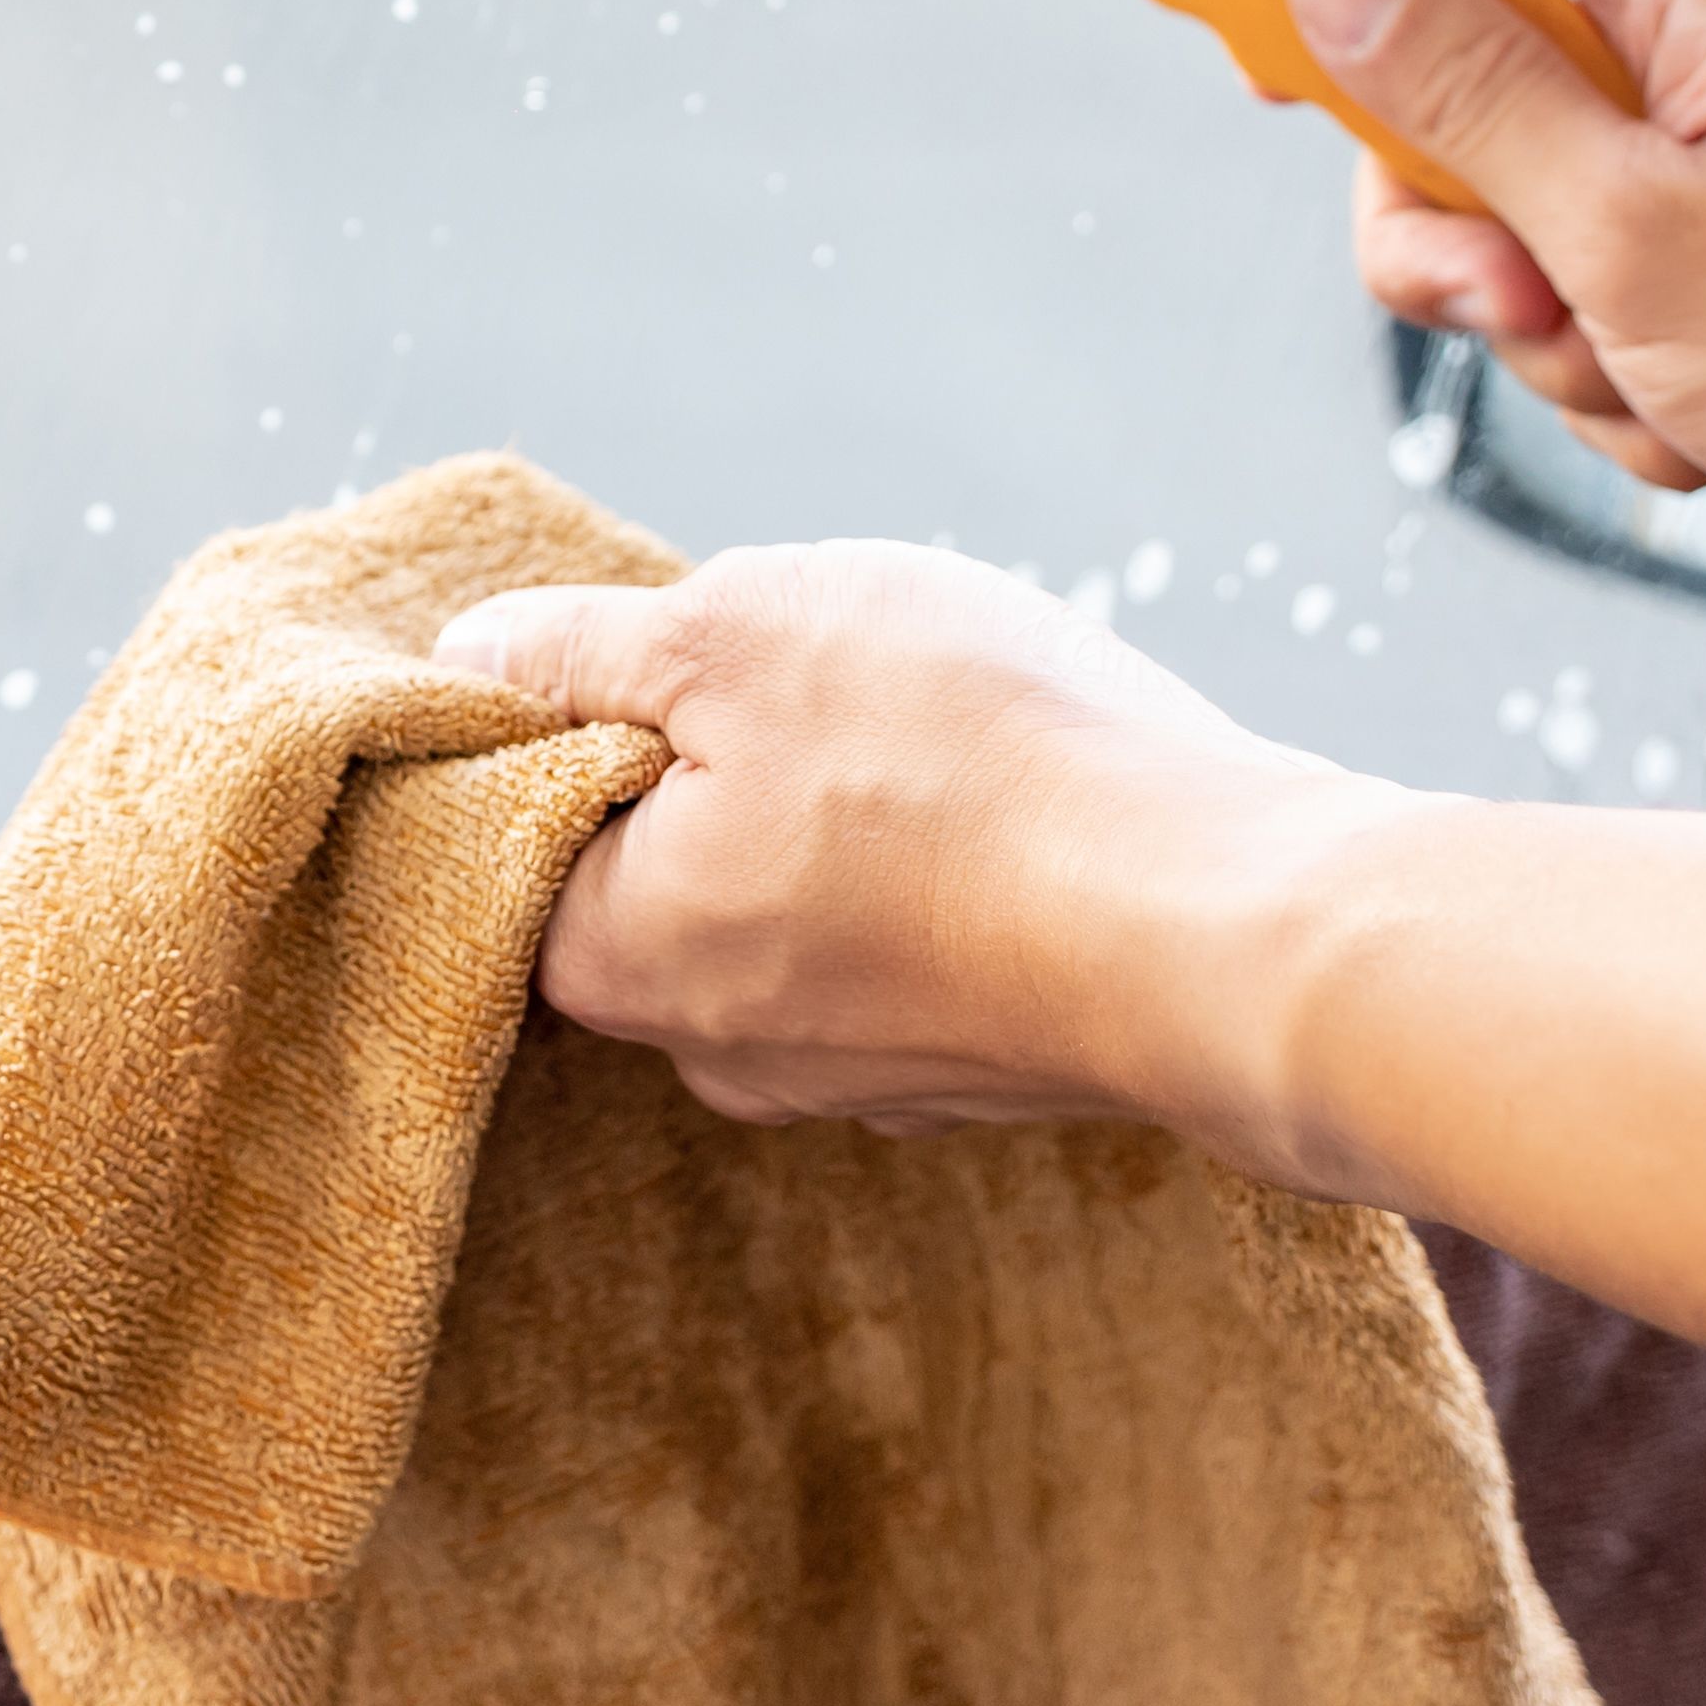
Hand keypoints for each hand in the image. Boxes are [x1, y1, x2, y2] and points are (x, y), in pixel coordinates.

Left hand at [432, 544, 1384, 1155]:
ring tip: (919, 723)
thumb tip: (471, 658)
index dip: (558, 720)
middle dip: (702, 755)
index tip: (648, 648)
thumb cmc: (972, 764)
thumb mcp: (734, 634)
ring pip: (783, 897)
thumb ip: (579, 650)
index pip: (508, 843)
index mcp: (621, 960)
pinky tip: (995, 792)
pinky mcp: (976, 1061)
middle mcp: (720, 1050)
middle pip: (647, 869)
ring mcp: (857, 1071)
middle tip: (800, 673)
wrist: (1234, 924)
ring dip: (829, 801)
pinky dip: (927, 860)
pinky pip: (902, 936)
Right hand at [1291, 0, 1705, 596]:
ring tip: (1664, 385)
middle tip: (1533, 304)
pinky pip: (1605, 275)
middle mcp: (1702, 9)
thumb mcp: (1636, 234)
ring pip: (1519, 201)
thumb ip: (1467, 97)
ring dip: (1554, 328)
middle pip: (1453, 71)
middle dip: (1461, 229)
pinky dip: (1629, 365)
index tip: (1268, 60)